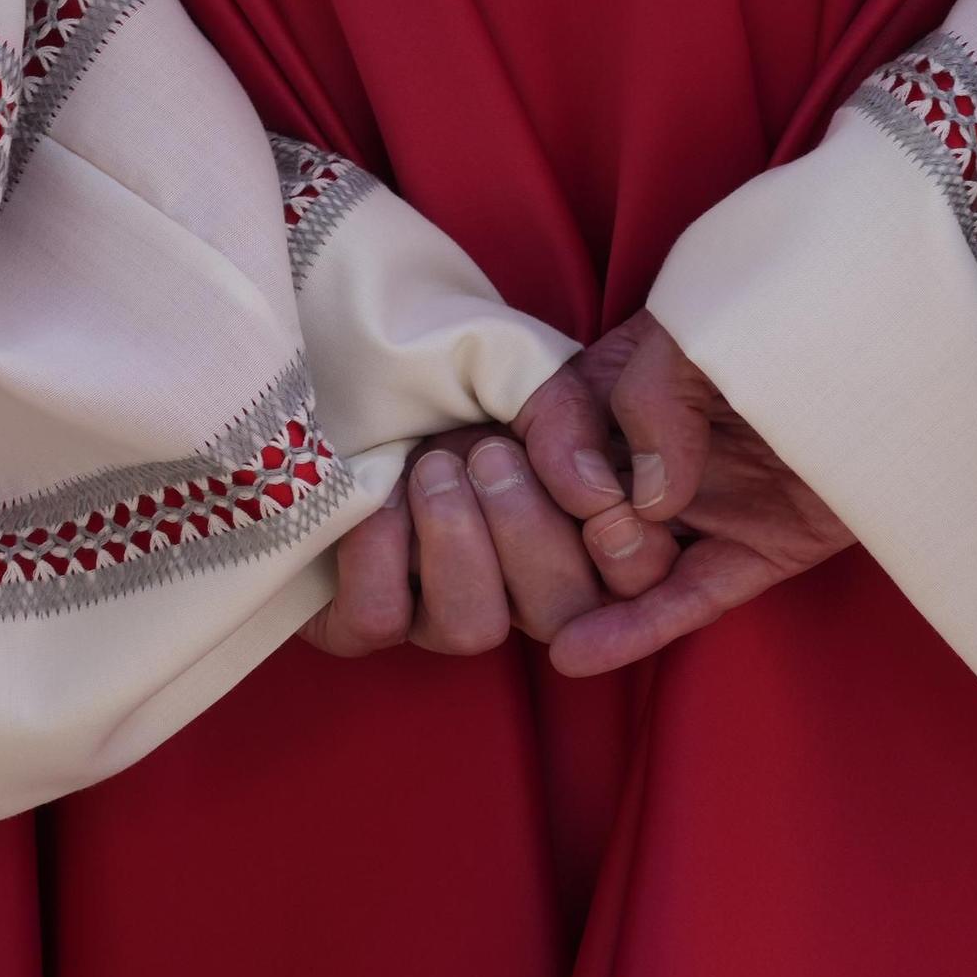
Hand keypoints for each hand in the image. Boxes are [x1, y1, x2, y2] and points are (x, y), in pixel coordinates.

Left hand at [299, 363, 677, 657]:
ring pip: (473, 629)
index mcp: (578, 528)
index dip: (633, 572)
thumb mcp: (517, 370)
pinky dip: (380, 553)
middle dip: (531, 535)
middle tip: (492, 456)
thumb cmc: (443, 363)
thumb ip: (570, 420)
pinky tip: (378, 496)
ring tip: (433, 467)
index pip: (639, 590)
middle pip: (561, 614)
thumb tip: (595, 497)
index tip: (607, 520)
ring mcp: (440, 608)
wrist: (338, 346)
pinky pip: (381, 620)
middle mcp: (515, 583)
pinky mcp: (362, 618)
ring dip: (456, 540)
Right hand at [548, 310, 853, 676]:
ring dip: (609, 575)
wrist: (915, 339)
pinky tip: (580, 654)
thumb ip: (652, 395)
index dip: (554, 462)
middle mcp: (648, 446)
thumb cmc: (799, 308)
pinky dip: (634, 629)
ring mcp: (702, 502)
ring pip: (619, 564)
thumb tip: (641, 497)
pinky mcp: (755, 552)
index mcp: (621, 377)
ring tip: (643, 551)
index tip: (589, 481)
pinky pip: (686, 599)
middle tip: (615, 518)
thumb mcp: (705, 326)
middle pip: (565, 508)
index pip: (544, 427)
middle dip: (574, 528)